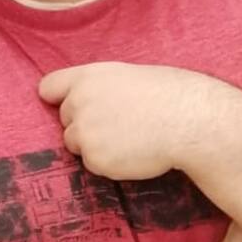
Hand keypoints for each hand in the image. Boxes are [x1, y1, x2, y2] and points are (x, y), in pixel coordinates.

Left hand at [38, 63, 229, 180]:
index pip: (49, 86)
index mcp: (87, 77)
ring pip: (76, 143)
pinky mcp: (94, 157)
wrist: (192, 122)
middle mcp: (78, 101)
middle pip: (65, 119)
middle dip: (85, 124)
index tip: (64, 105)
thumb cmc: (171, 96)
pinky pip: (92, 164)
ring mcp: (84, 131)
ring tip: (130, 138)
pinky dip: (109, 163)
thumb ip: (99, 87)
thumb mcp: (128, 77)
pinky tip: (134, 152)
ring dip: (95, 145)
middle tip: (120, 124)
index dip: (58, 98)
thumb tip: (84, 98)